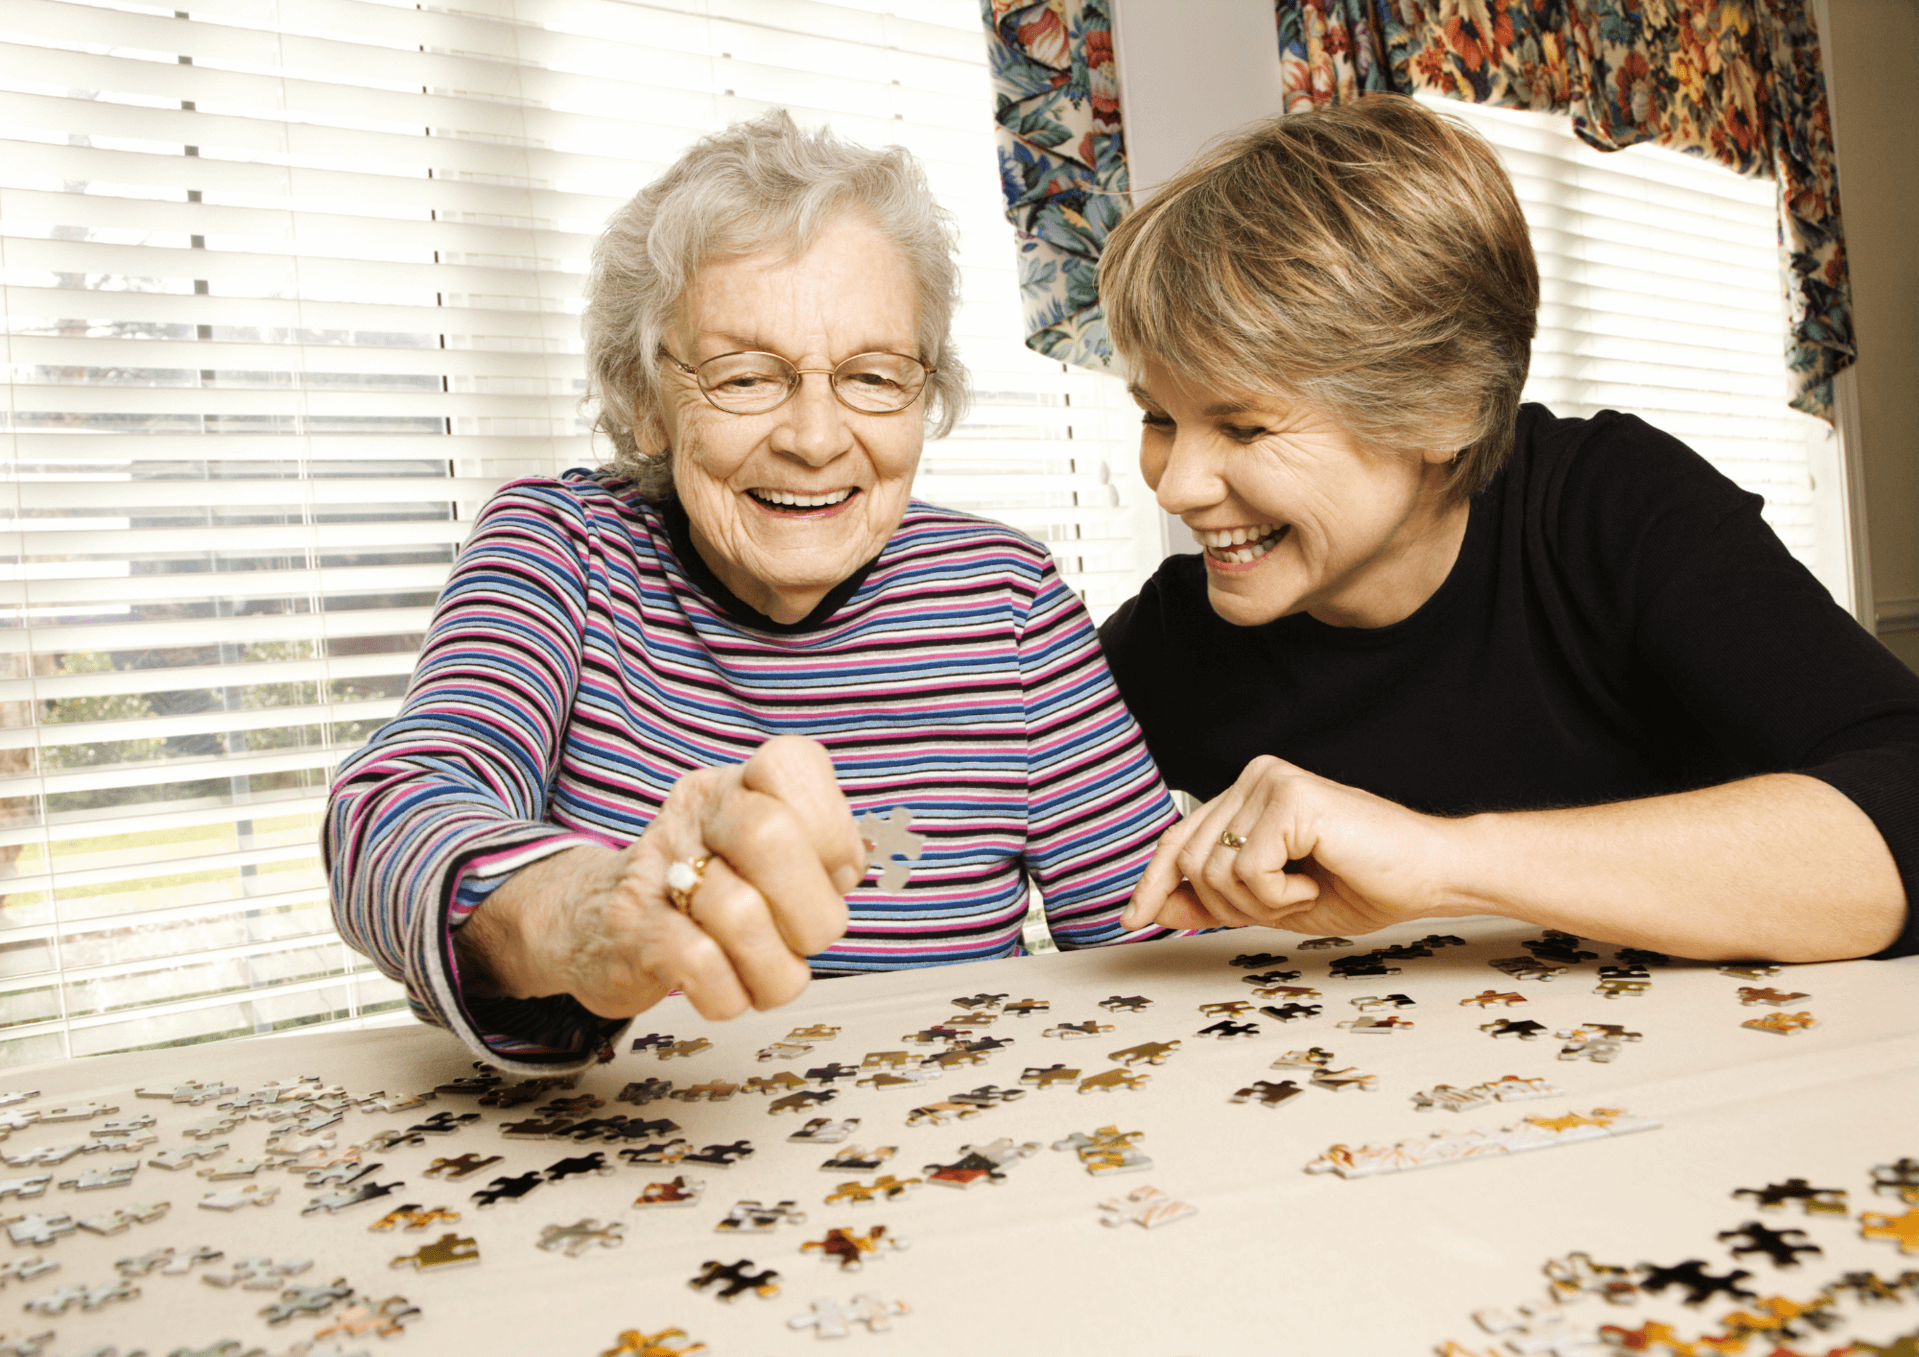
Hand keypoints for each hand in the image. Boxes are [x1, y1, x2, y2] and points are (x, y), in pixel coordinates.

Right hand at [461, 736, 864, 1019]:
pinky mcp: (632, 928)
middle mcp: (696, 813)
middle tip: (808, 937)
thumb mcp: (763, 854)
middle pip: (770, 837)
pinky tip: (727, 988)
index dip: (832, 828)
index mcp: (737, 785)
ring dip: (775, 969)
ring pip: (740, 915)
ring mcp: (658, 868)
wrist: (593, 923)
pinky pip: (701, 966)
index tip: (835, 872)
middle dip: (813, 910)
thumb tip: (854, 865)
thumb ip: (818, 851)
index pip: (792, 762)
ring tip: (766, 971)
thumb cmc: (704, 890)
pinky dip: (731, 994)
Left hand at [1119, 756, 1464, 937]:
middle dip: (1228, 906)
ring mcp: (1271, 780)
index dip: (1153, 883)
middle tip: (1286, 905)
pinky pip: (1248, 869)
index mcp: (1246, 794)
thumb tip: (1150, 909)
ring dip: (1259, 903)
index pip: (1179, 839)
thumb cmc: (1362, 886)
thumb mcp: (1271, 903)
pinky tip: (1316, 880)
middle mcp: (1253, 777)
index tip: (1131, 920)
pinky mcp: (1290, 796)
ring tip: (1307, 890)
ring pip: (1213, 870)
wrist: (1431, 877)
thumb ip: (1212, 900)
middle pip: (1188, 861)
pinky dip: (1280, 895)